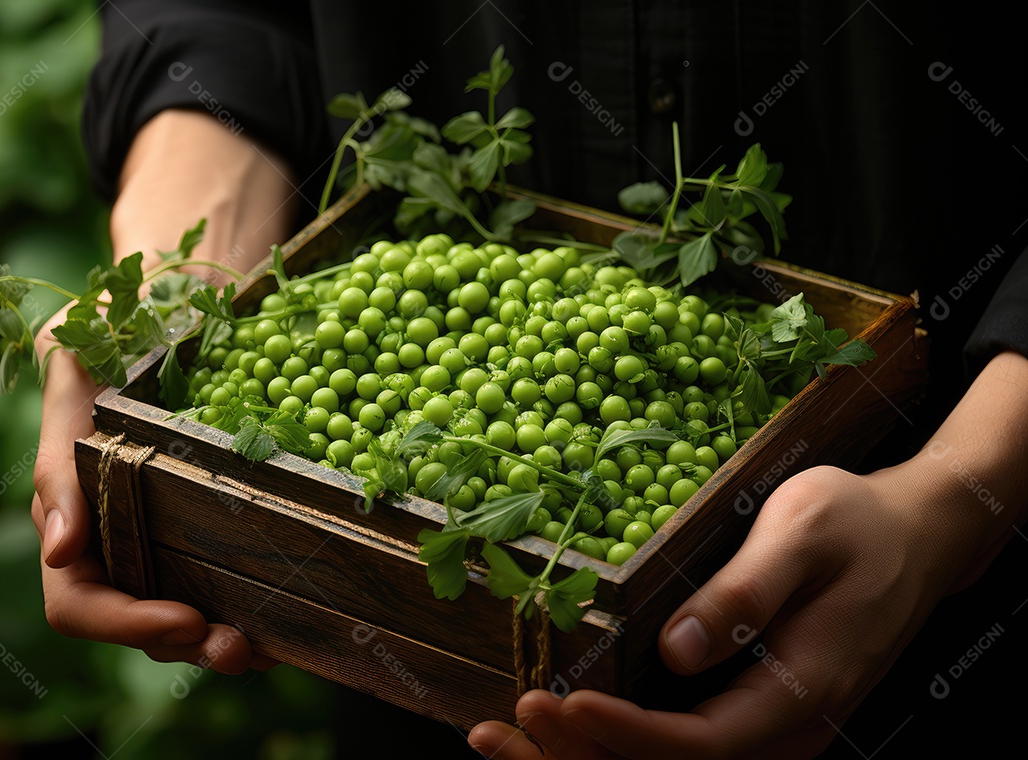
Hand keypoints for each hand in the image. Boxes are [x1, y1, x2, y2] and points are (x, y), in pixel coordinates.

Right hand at [32, 316, 263, 671]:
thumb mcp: (74, 371)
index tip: (185, 619)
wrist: (174, 303)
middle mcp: (113, 540)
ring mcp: (160, 537)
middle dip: (185, 646)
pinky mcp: (207, 523)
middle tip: (240, 649)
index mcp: (69, 517)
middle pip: (138, 623)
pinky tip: (286, 621)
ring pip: (181, 619)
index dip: (126, 624)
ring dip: (219, 644)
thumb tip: (59, 548)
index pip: (79, 601)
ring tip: (267, 649)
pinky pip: (222, 583)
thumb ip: (57, 459)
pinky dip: (251, 611)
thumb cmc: (111, 329)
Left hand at [470, 351, 1027, 758]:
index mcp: (800, 692)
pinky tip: (560, 722)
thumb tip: (676, 650)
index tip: (562, 703)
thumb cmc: (855, 523)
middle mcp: (783, 729)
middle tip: (499, 729)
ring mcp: (768, 728)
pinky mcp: (752, 712)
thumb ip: (745, 593)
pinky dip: (614, 740)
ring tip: (503, 735)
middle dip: (583, 756)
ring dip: (587, 756)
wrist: (914, 537)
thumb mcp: (803, 533)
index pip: (701, 742)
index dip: (627, 732)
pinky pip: (680, 746)